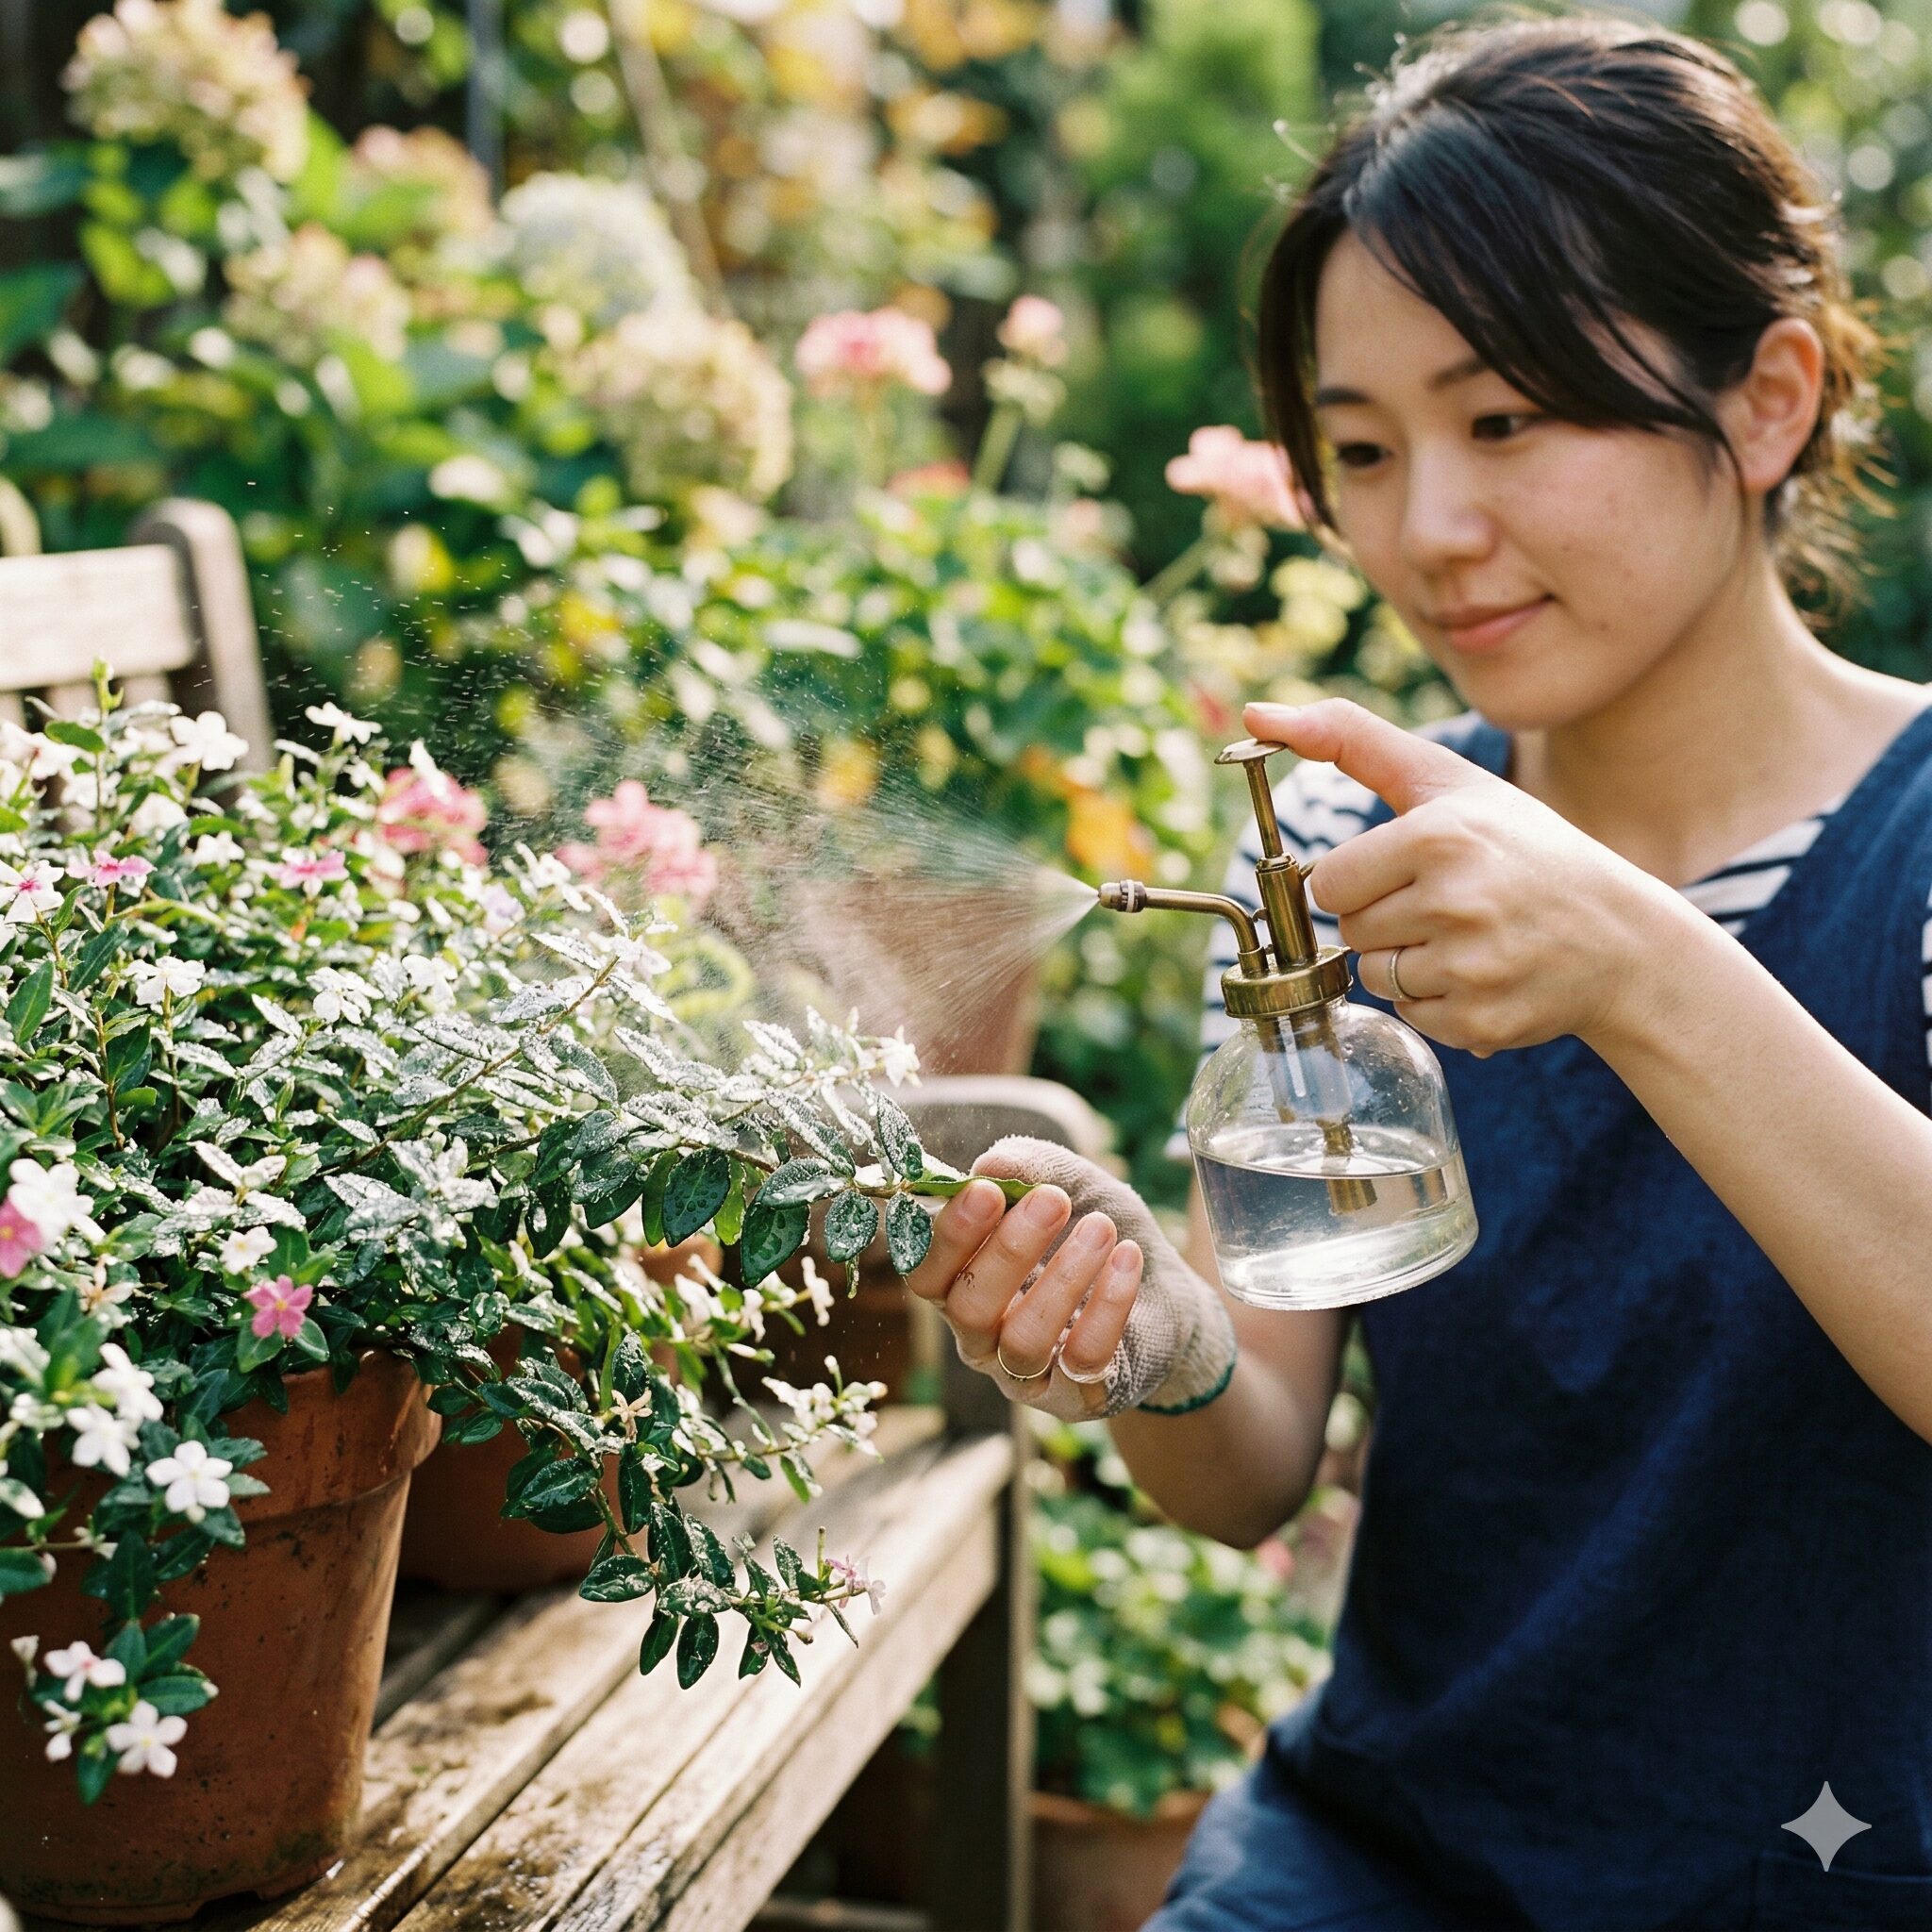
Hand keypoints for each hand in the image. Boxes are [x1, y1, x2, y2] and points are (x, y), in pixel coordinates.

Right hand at [900, 1137, 1235, 1420]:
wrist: (1167, 1293)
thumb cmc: (1098, 1231)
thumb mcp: (1073, 1185)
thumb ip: (1031, 1167)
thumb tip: (989, 1164)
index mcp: (961, 1284)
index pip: (927, 1273)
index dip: (949, 1236)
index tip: (986, 1190)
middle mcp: (981, 1337)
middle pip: (968, 1307)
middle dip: (1009, 1249)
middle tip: (1052, 1199)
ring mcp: (1024, 1374)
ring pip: (1022, 1339)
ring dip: (1063, 1277)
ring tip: (1101, 1229)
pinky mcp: (1075, 1395)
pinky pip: (1082, 1359)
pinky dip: (1107, 1306)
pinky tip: (1127, 1260)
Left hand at [1243, 698, 1677, 1056]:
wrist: (1621, 938)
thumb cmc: (1523, 849)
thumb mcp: (1447, 780)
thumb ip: (1352, 740)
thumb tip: (1254, 717)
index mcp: (1439, 836)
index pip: (1327, 880)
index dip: (1361, 877)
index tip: (1408, 868)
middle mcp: (1455, 901)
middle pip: (1349, 929)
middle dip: (1384, 918)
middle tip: (1449, 904)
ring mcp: (1469, 967)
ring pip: (1374, 976)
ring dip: (1405, 963)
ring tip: (1468, 938)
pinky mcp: (1479, 1022)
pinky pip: (1410, 1015)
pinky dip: (1436, 1001)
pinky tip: (1485, 974)